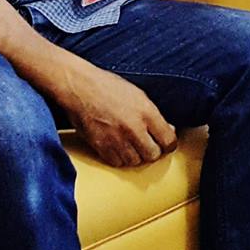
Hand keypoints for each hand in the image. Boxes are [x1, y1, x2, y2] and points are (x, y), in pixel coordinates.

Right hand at [52, 60, 176, 166]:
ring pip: (135, 161)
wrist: (79, 87)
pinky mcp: (101, 146)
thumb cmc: (107, 86)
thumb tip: (168, 130)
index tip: (165, 144)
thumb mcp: (137, 94)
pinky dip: (119, 158)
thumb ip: (153, 114)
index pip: (168, 140)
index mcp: (147, 112)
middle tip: (148, 145)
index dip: (169, 144)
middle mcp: (134, 128)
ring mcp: (117, 139)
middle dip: (153, 151)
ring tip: (131, 145)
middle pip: (153, 155)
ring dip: (135, 156)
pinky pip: (117, 162)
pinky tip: (118, 147)